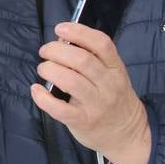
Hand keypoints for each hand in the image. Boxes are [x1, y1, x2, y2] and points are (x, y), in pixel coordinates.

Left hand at [30, 22, 151, 163]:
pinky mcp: (83, 121)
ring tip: (43, 68)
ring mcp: (96, 104)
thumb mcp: (114, 75)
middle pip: (82, 60)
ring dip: (50, 70)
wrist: (127, 134)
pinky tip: (36, 90)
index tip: (60, 29)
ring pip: (70, 81)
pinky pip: (60, 109)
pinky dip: (43, 98)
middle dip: (57, 51)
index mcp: (116, 68)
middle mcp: (108, 85)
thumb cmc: (114, 99)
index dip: (79, 32)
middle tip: (45, 51)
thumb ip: (95, 59)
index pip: (102, 44)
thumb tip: (63, 41)